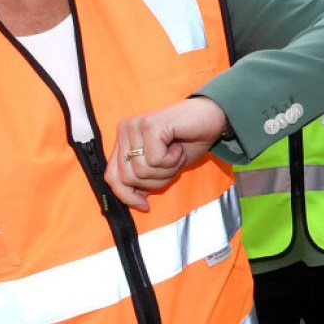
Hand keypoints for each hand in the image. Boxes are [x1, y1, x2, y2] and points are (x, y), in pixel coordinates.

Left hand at [106, 97, 227, 211]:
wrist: (212, 117)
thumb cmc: (188, 141)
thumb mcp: (162, 167)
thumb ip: (143, 179)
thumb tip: (134, 199)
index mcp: (123, 140)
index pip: (112, 177)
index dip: (126, 196)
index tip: (144, 205)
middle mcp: (125, 130)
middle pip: (127, 178)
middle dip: (154, 181)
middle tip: (171, 165)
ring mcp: (135, 126)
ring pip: (141, 170)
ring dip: (166, 169)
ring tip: (176, 153)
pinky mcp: (150, 125)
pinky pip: (155, 160)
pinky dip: (172, 160)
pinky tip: (177, 147)